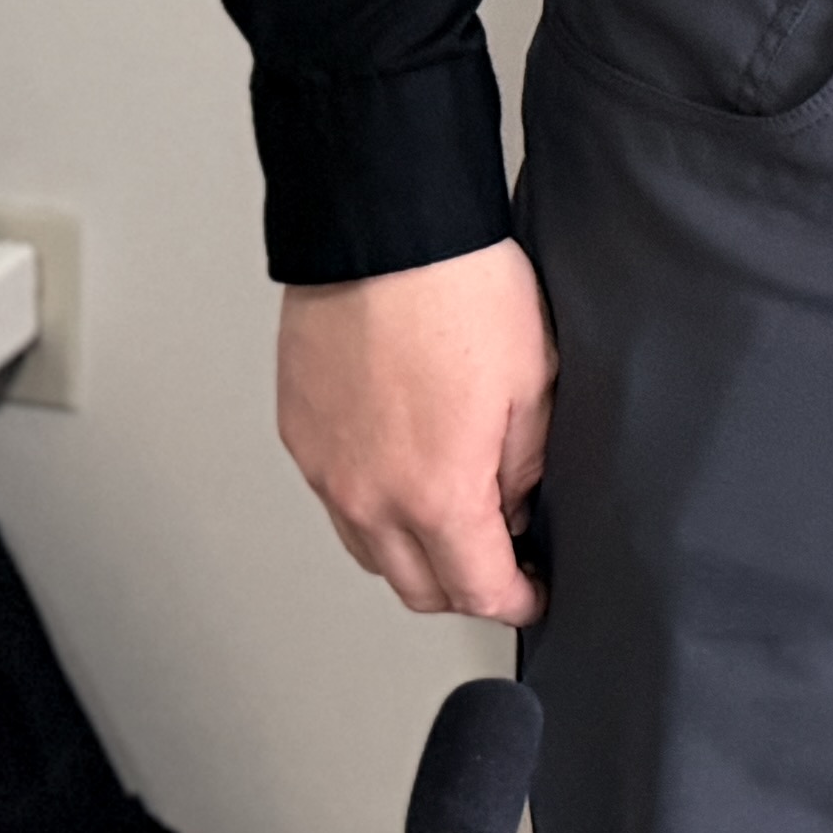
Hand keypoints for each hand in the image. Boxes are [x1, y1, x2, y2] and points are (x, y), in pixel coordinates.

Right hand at [276, 238, 555, 618]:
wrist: (385, 233)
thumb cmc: (460, 290)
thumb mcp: (533, 382)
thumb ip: (527, 464)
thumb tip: (516, 505)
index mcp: (437, 493)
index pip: (475, 588)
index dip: (513, 599)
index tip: (531, 594)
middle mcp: (370, 497)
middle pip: (415, 586)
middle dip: (462, 586)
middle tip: (498, 561)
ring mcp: (326, 470)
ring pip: (369, 550)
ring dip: (411, 551)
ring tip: (451, 514)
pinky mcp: (299, 435)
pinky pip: (336, 499)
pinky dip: (371, 504)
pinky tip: (403, 469)